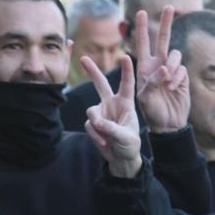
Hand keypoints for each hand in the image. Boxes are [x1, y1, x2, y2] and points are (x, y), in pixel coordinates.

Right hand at [82, 54, 143, 178]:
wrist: (122, 158)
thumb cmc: (130, 145)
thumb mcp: (126, 137)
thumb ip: (112, 128)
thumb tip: (96, 122)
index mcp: (126, 103)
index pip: (127, 84)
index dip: (126, 70)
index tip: (125, 56)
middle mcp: (112, 104)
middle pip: (100, 84)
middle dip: (92, 71)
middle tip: (83, 58)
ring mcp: (101, 113)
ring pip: (91, 111)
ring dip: (96, 125)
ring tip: (106, 137)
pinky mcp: (93, 123)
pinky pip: (88, 125)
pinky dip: (95, 135)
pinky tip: (104, 142)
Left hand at [130, 8, 189, 133]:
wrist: (168, 124)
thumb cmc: (152, 112)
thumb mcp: (145, 98)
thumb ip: (152, 81)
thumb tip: (165, 68)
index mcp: (144, 68)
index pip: (143, 45)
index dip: (143, 29)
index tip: (141, 12)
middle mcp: (158, 66)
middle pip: (163, 40)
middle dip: (166, 23)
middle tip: (169, 6)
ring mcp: (172, 70)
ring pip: (175, 55)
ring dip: (171, 68)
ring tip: (166, 84)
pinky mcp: (183, 77)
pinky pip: (182, 69)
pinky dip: (177, 78)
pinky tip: (173, 89)